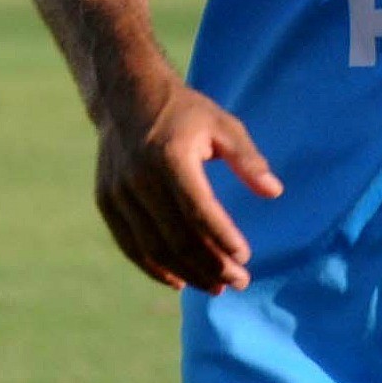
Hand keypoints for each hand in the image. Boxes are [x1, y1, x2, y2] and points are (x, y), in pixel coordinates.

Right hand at [92, 81, 283, 292]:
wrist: (127, 96)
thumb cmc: (185, 113)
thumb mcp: (222, 124)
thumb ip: (247, 159)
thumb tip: (275, 192)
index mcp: (170, 155)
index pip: (199, 210)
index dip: (222, 238)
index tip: (245, 257)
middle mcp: (140, 177)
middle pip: (177, 237)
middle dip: (210, 265)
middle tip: (239, 281)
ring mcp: (118, 192)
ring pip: (154, 248)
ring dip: (187, 273)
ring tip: (216, 286)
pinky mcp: (106, 202)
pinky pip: (130, 246)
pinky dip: (154, 268)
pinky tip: (180, 281)